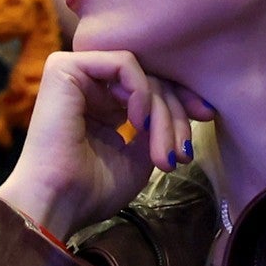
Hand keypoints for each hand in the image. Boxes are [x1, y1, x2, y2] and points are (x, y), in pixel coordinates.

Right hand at [0, 49, 203, 242]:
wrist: (58, 202)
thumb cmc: (92, 189)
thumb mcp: (139, 155)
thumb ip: (157, 126)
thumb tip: (183, 108)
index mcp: (101, 103)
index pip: (151, 87)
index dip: (182, 100)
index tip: (207, 118)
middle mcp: (88, 84)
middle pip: (150, 79)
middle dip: (176, 113)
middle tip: (183, 153)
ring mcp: (75, 72)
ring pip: (141, 73)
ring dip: (162, 111)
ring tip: (161, 152)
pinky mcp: (65, 67)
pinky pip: (123, 63)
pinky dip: (141, 91)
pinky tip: (138, 123)